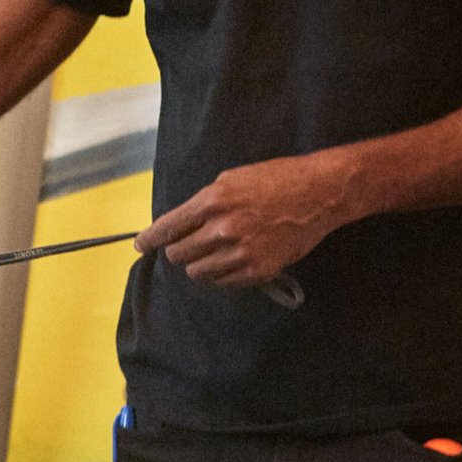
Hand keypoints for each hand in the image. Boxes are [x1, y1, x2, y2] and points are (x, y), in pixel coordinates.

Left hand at [135, 149, 353, 286]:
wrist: (320, 193)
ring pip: (196, 272)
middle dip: (179, 250)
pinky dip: (221, 274)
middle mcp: (222, 228)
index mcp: (212, 201)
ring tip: (216, 251)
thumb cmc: (277, 179)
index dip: (150, 240)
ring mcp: (239, 252)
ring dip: (200, 264)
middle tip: (189, 245)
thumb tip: (178, 224)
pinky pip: (222, 282)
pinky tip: (233, 258)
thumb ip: (204, 203)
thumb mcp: (233, 179)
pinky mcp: (256, 270)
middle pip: (178, 254)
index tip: (141, 246)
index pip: (167, 228)